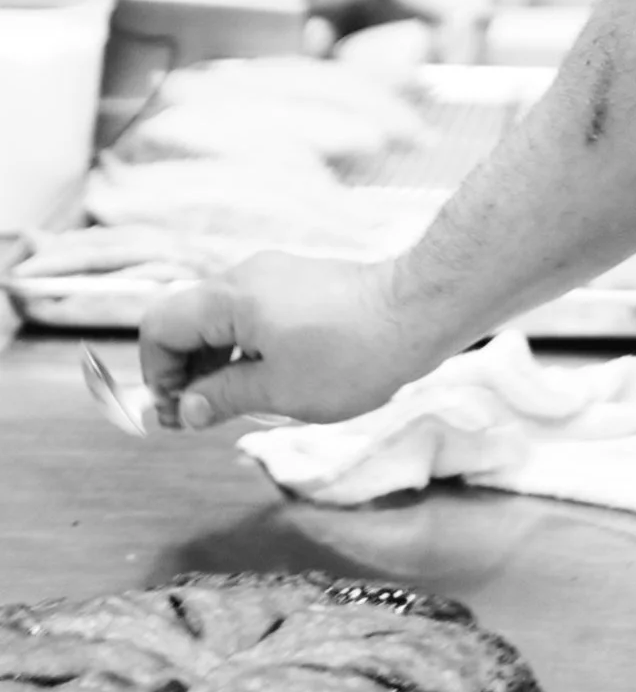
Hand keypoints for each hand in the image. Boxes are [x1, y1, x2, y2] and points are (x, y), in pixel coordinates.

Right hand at [138, 253, 439, 431]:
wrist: (422, 312)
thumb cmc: (351, 354)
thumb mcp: (277, 391)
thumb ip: (221, 398)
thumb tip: (186, 409)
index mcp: (230, 297)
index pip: (160, 327)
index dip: (158, 374)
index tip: (181, 412)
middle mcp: (248, 276)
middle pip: (189, 321)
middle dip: (188, 371)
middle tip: (207, 415)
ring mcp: (279, 275)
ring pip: (223, 320)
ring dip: (220, 362)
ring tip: (244, 402)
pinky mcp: (305, 283)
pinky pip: (256, 315)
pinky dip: (250, 347)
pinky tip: (275, 378)